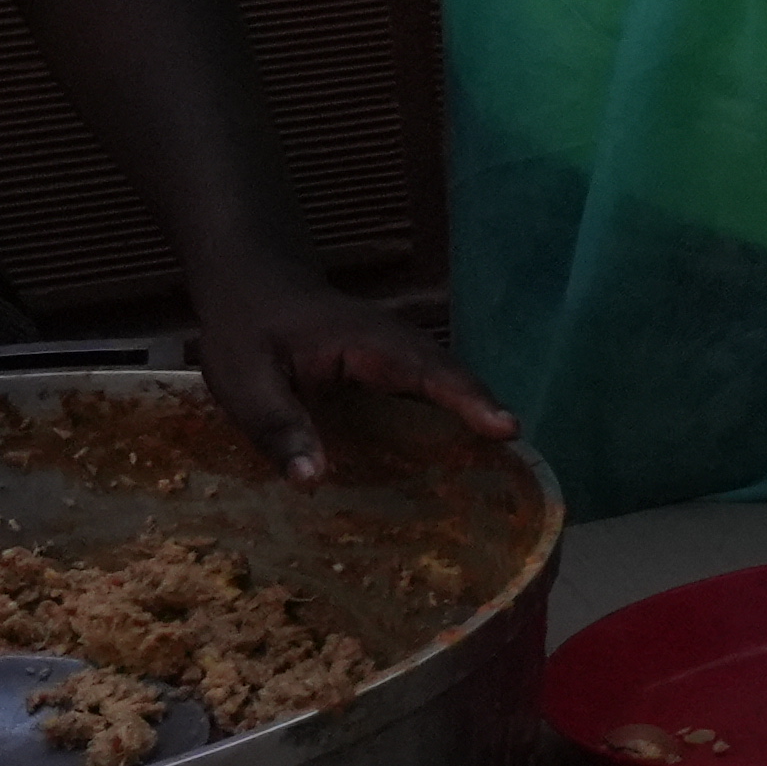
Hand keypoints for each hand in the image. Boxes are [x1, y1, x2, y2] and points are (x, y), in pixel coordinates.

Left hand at [180, 248, 521, 483]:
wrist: (254, 284)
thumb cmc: (248, 330)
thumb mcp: (245, 382)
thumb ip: (278, 426)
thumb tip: (313, 480)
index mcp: (368, 344)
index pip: (429, 372)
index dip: (469, 402)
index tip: (507, 429)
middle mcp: (398, 347)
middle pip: (455, 380)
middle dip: (488, 415)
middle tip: (521, 465)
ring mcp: (400, 356)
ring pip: (449, 386)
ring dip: (476, 419)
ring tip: (503, 469)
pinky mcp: (394, 370)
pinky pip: (432, 394)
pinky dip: (452, 420)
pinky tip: (455, 459)